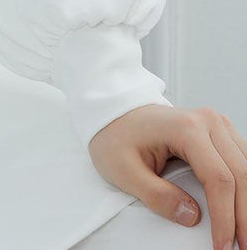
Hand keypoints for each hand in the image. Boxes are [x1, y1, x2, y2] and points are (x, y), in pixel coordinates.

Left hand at [88, 104, 246, 249]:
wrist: (115, 113)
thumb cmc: (117, 137)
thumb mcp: (124, 171)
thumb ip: (157, 196)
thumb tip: (192, 216)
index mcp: (185, 128)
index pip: (219, 179)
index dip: (226, 218)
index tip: (223, 247)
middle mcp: (208, 121)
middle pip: (241, 174)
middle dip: (244, 217)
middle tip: (242, 248)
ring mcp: (217, 124)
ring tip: (243, 235)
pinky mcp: (220, 132)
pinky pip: (243, 160)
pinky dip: (246, 186)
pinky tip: (242, 208)